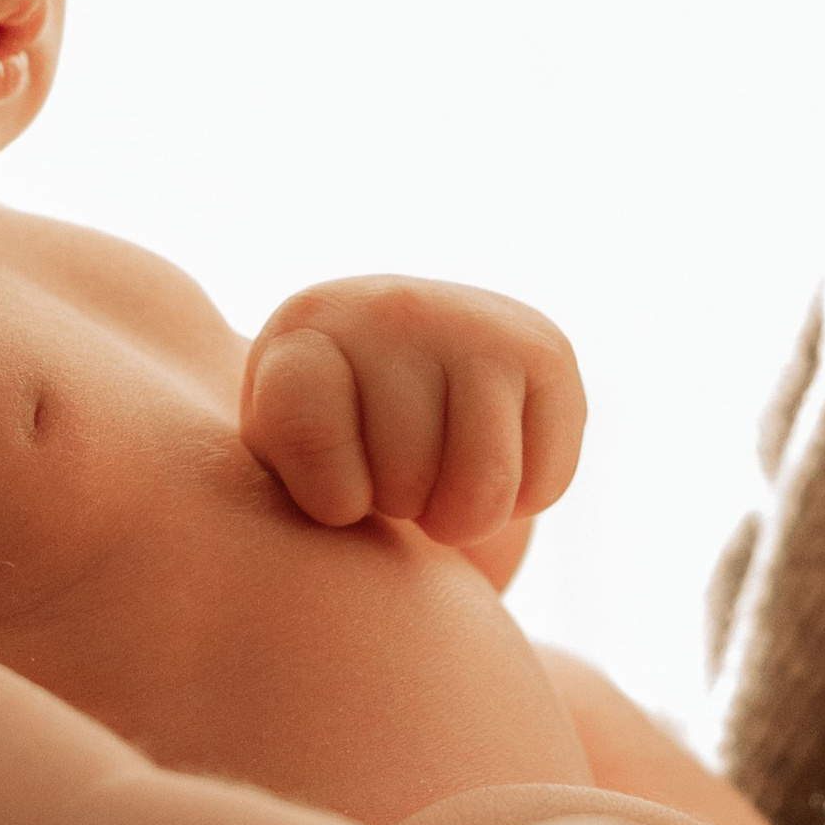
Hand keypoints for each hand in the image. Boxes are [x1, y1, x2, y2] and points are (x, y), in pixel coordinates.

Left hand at [242, 275, 586, 551]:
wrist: (409, 390)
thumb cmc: (328, 451)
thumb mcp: (278, 460)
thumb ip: (288, 474)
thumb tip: (335, 506)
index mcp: (306, 329)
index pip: (306, 424)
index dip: (328, 495)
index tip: (333, 494)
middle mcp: (391, 307)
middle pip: (403, 477)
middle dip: (398, 507)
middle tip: (389, 477)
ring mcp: (475, 320)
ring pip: (481, 488)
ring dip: (459, 517)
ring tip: (435, 478)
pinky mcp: (546, 350)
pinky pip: (546, 483)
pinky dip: (521, 500)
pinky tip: (488, 459)